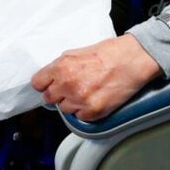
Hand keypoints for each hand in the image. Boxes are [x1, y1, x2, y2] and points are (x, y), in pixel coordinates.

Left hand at [31, 35, 161, 121]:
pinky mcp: (93, 112)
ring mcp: (80, 99)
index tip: (50, 84)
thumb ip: (60, 67)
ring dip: (73, 103)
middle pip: (49, 98)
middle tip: (72, 87)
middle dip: (58, 94)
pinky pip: (80, 117)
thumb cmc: (109, 53)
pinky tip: (95, 97)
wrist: (132, 59)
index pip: (37, 84)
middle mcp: (68, 84)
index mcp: (61, 67)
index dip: (45, 84)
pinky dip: (86, 111)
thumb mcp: (76, 52)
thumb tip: (50, 78)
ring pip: (65, 109)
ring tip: (87, 90)